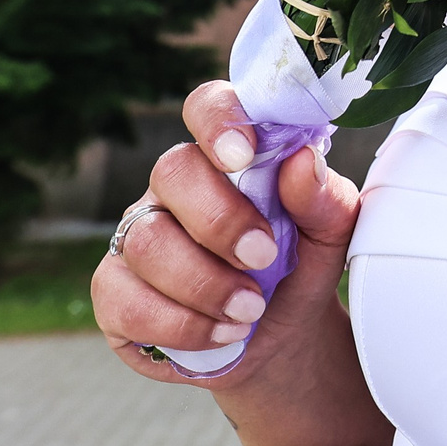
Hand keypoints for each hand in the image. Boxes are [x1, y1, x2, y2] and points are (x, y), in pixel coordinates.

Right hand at [90, 80, 362, 388]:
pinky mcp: (115, 293)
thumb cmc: (300, 266)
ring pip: (147, 242)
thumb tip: (302, 161)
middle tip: (264, 258)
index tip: (244, 154)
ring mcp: (137, 237)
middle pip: (172, 172)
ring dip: (205, 284)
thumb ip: (324, 197)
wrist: (282, 338)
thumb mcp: (331, 235)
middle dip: (220, 220)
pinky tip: (220, 334)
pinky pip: (124, 300)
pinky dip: (180, 325)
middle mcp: (175, 187)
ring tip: (249, 310)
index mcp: (228, 155)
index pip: (207, 107)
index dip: (219, 121)